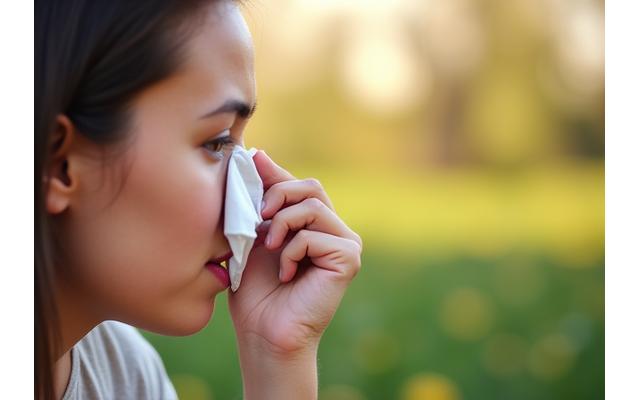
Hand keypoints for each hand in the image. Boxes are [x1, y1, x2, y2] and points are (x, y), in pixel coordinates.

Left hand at [227, 150, 362, 357]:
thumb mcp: (254, 234)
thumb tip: (258, 153)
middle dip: (277, 196)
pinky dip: (291, 251)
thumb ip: (262, 198)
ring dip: (281, 225)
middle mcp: (334, 229)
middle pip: (311, 186)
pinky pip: (315, 235)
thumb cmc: (255, 289)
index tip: (249, 168)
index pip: (299, 184)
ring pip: (312, 206)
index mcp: (314, 223)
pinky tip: (287, 274)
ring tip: (269, 249)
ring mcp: (346, 243)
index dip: (274, 176)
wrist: (264, 332)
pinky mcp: (349, 258)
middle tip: (257, 219)